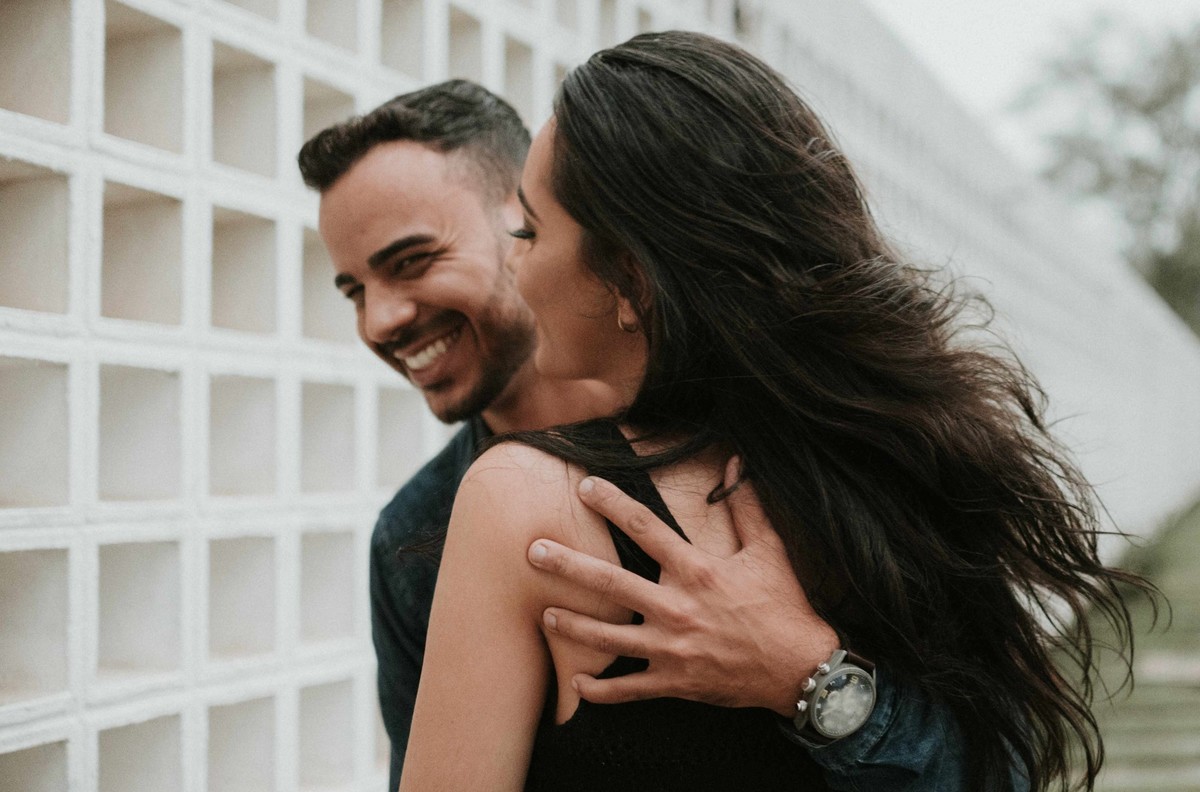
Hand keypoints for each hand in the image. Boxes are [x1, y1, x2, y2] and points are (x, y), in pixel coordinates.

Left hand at [526, 458, 838, 715]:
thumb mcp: (769, 551)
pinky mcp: (673, 681)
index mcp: (696, 570)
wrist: (801, 669)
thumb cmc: (785, 605)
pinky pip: (628, 688)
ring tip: (544, 612)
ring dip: (572, 625)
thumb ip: (747, 506)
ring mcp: (671, 648)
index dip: (612, 503)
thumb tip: (736, 464)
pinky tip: (577, 683)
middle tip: (532, 552)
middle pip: (610, 582)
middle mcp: (677, 607)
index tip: (584, 486)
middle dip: (567, 565)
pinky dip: (601, 689)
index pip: (645, 527)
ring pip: (607, 637)